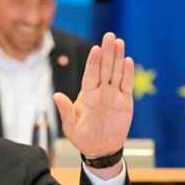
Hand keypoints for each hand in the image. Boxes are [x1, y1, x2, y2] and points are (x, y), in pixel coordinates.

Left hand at [53, 32, 133, 177]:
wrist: (100, 149)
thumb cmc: (83, 138)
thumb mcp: (71, 126)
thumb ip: (66, 110)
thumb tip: (55, 95)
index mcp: (87, 94)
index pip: (91, 74)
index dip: (93, 62)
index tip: (95, 48)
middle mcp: (101, 90)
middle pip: (105, 68)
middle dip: (107, 52)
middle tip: (109, 36)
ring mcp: (113, 94)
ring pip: (117, 72)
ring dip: (118, 57)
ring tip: (119, 42)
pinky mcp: (125, 101)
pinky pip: (127, 85)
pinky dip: (128, 73)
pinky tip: (128, 61)